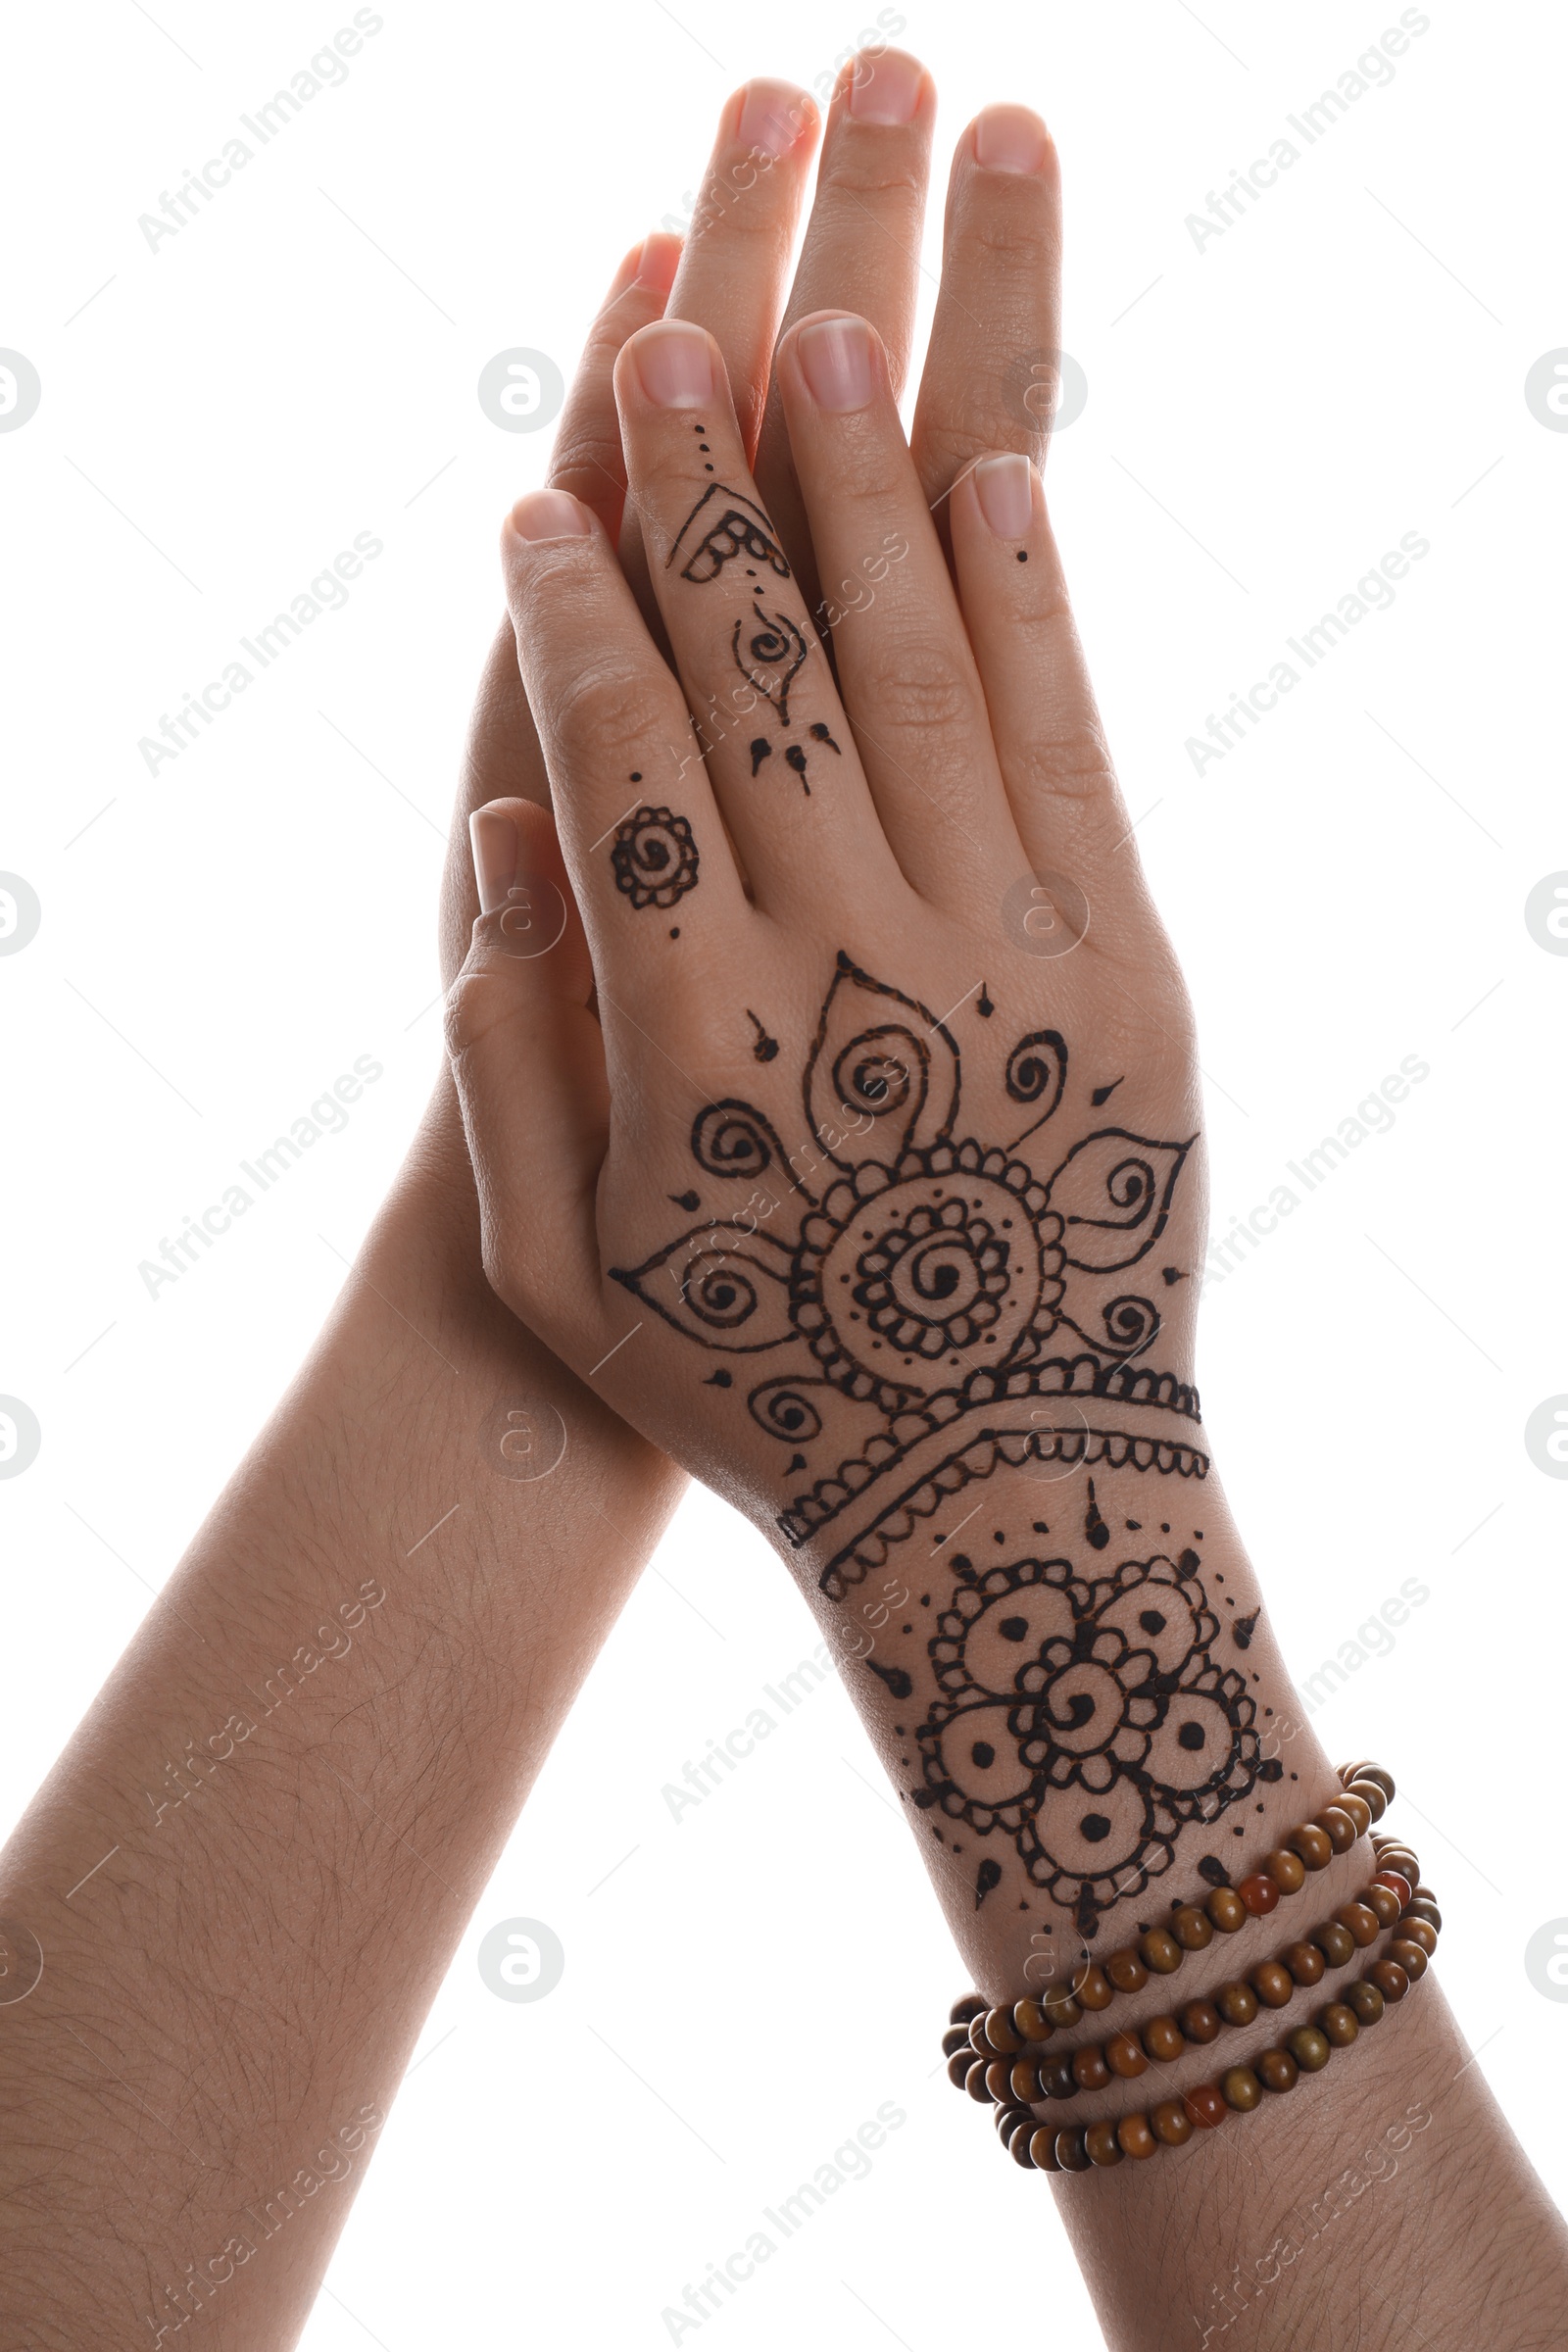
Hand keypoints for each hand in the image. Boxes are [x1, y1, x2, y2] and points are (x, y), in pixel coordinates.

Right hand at [451, 293, 1201, 1580]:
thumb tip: (508, 843)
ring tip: (826, 344)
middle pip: (763, 679)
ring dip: (868, 498)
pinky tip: (1001, 484)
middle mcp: (852, 968)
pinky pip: (1074, 750)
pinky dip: (1035, 609)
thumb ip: (506, 1060)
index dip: (573, 619)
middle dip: (706, 497)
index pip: (619, 762)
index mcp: (693, 1037)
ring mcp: (1008, 957)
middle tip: (670, 347)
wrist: (1006, 1486)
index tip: (539, 508)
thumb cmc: (760, 1386)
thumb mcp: (566, 1266)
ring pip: (924, 676)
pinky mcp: (1130, 967)